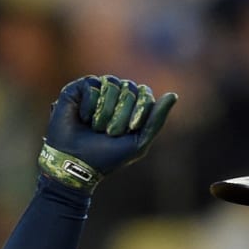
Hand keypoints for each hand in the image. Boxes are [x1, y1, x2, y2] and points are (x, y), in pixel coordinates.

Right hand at [39, 75, 177, 193]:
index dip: (137, 113)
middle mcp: (115, 94)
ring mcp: (96, 89)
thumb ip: (157, 120)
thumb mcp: (138, 142)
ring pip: (112, 84)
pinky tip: (82, 118)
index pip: (144, 94)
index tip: (126, 132)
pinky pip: (93, 85)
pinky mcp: (77, 89)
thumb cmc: (106, 157)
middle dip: (121, 116)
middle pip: (130, 88)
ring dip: (104, 112)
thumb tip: (173, 95)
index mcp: (131, 105)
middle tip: (108, 133)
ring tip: (95, 127)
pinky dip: (89, 106)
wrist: (74, 164)